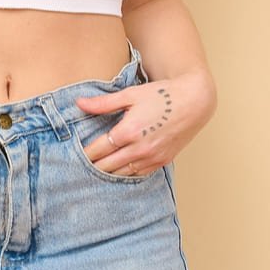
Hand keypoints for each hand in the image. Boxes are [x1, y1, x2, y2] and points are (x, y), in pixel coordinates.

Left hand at [75, 70, 214, 176]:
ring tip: (95, 172)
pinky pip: (138, 174)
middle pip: (106, 166)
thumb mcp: (130, 95)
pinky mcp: (162, 161)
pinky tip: (117, 171)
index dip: (84, 154)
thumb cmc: (162, 94)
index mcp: (128, 132)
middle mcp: (139, 148)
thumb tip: (79, 103)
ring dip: (108, 173)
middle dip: (92, 167)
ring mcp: (152, 157)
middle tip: (79, 167)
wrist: (194, 102)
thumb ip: (103, 103)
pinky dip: (126, 174)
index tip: (75, 155)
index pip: (97, 150)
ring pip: (121, 174)